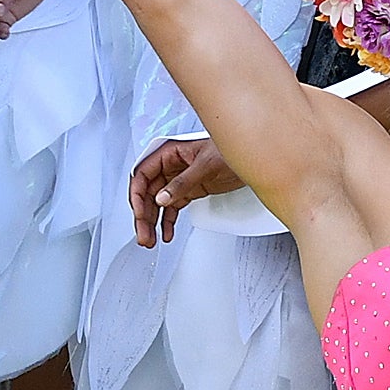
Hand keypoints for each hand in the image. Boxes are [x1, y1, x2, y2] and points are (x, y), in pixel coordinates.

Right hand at [126, 134, 242, 245]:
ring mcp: (178, 180)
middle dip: (144, 216)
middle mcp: (170, 167)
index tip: (139, 213)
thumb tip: (162, 198)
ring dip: (152, 223)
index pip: (142, 175)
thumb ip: (182, 183)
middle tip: (144, 235)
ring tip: (151, 240)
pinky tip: (167, 234)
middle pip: (147, 193)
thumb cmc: (230, 149)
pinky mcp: (188, 191)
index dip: (137, 196)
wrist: (251, 155)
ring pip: (157, 204)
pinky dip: (168, 222)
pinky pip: (172, 208)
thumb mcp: (205, 165)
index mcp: (168, 153)